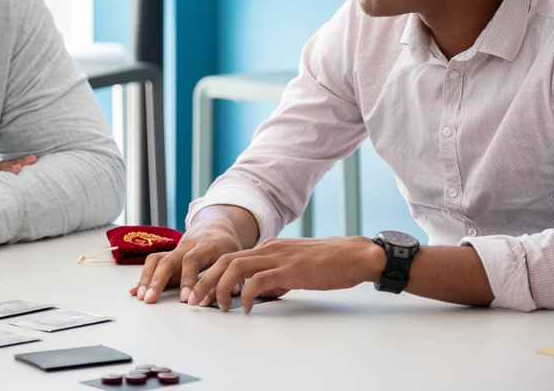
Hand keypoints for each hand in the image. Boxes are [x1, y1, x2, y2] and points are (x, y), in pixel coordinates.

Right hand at [129, 205, 255, 303]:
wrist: (215, 227)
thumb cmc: (225, 245)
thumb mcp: (234, 258)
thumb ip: (229, 277)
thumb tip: (226, 295)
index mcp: (204, 245)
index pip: (192, 260)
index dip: (188, 279)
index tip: (186, 299)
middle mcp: (186, 246)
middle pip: (168, 260)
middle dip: (157, 281)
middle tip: (150, 299)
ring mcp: (174, 250)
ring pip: (156, 260)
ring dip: (146, 279)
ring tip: (142, 297)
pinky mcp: (168, 256)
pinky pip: (152, 264)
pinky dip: (143, 277)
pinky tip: (135, 290)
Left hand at [187, 236, 385, 312]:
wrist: (355, 255)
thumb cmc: (329, 263)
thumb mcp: (295, 266)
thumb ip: (276, 275)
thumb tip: (262, 291)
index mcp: (269, 246)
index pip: (230, 257)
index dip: (212, 275)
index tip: (202, 293)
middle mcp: (269, 248)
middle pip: (225, 260)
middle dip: (207, 281)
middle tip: (198, 301)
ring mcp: (279, 257)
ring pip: (236, 267)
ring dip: (222, 287)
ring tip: (220, 306)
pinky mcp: (290, 269)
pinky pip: (259, 280)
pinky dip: (247, 294)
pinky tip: (247, 307)